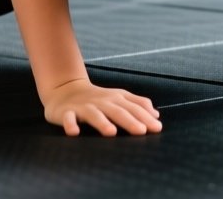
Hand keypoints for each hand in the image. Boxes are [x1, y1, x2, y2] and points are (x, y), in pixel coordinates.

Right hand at [42, 78, 162, 136]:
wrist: (65, 90)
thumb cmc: (98, 98)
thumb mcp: (119, 98)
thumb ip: (138, 104)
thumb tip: (156, 115)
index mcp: (116, 98)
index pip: (133, 108)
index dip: (145, 117)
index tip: (157, 128)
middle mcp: (102, 102)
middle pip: (117, 111)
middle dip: (130, 121)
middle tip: (141, 131)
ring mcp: (84, 107)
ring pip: (94, 115)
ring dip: (102, 122)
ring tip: (112, 132)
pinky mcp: (67, 112)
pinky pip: (68, 119)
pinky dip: (70, 124)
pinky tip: (74, 132)